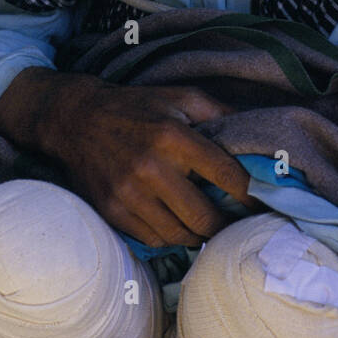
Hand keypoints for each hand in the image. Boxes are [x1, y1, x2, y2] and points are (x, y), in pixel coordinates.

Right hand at [0, 68, 252, 246]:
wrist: (75, 119)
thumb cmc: (137, 107)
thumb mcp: (181, 98)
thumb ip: (221, 113)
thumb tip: (259, 133)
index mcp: (174, 137)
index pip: (226, 176)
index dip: (250, 195)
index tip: (262, 203)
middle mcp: (151, 168)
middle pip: (204, 217)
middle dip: (227, 225)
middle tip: (237, 223)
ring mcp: (128, 194)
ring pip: (180, 235)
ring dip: (200, 235)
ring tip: (209, 226)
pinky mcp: (112, 211)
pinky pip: (153, 238)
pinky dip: (171, 236)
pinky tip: (179, 225)